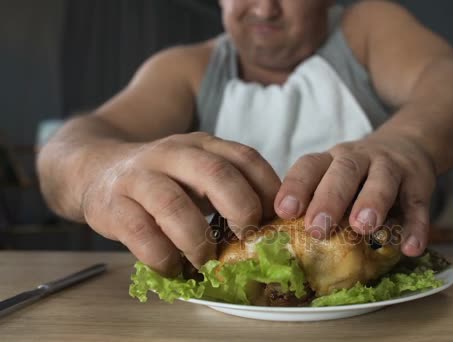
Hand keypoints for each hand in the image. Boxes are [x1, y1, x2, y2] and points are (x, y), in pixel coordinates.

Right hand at [81, 132, 279, 275]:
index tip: (276, 219)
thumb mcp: (198, 172)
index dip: (268, 190)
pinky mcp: (112, 204)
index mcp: (203, 145)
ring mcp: (140, 176)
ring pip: (174, 205)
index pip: (245, 158)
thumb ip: (230, 187)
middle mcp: (173, 153)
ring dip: (198, 241)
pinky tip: (173, 267)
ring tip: (207, 261)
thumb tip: (272, 226)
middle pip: (216, 174)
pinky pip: (141, 234)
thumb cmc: (162, 180)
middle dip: (240, 210)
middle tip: (246, 239)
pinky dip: (163, 257)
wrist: (96, 170)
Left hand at [274, 134, 435, 256]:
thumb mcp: (335, 176)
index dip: (296, 186)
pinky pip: (418, 204)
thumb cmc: (359, 174)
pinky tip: (410, 247)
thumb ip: (317, 201)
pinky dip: (416, 226)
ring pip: (382, 179)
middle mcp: (360, 158)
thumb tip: (287, 242)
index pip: (310, 166)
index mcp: (332, 159)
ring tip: (362, 227)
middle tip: (318, 228)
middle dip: (329, 199)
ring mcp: (391, 168)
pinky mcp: (419, 183)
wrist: (408, 144)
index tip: (284, 210)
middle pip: (344, 172)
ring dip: (372, 202)